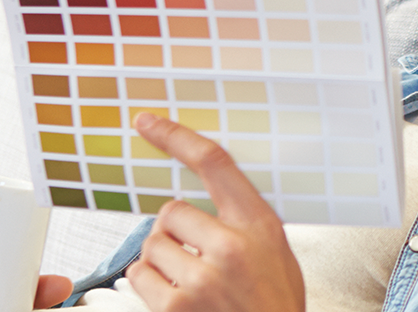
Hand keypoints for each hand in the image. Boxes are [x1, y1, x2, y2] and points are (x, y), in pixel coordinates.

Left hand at [127, 113, 305, 311]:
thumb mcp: (276, 253)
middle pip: (171, 210)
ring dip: (162, 261)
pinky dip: (150, 286)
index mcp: (260, 226)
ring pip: (151, 245)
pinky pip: (140, 276)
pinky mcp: (177, 307)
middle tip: (194, 254)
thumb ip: (243, 223)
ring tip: (190, 282)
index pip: (214, 164)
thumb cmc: (275, 304)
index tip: (148, 123)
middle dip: (174, 231)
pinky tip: (178, 299)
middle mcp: (232, 248)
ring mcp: (202, 279)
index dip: (176, 137)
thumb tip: (199, 198)